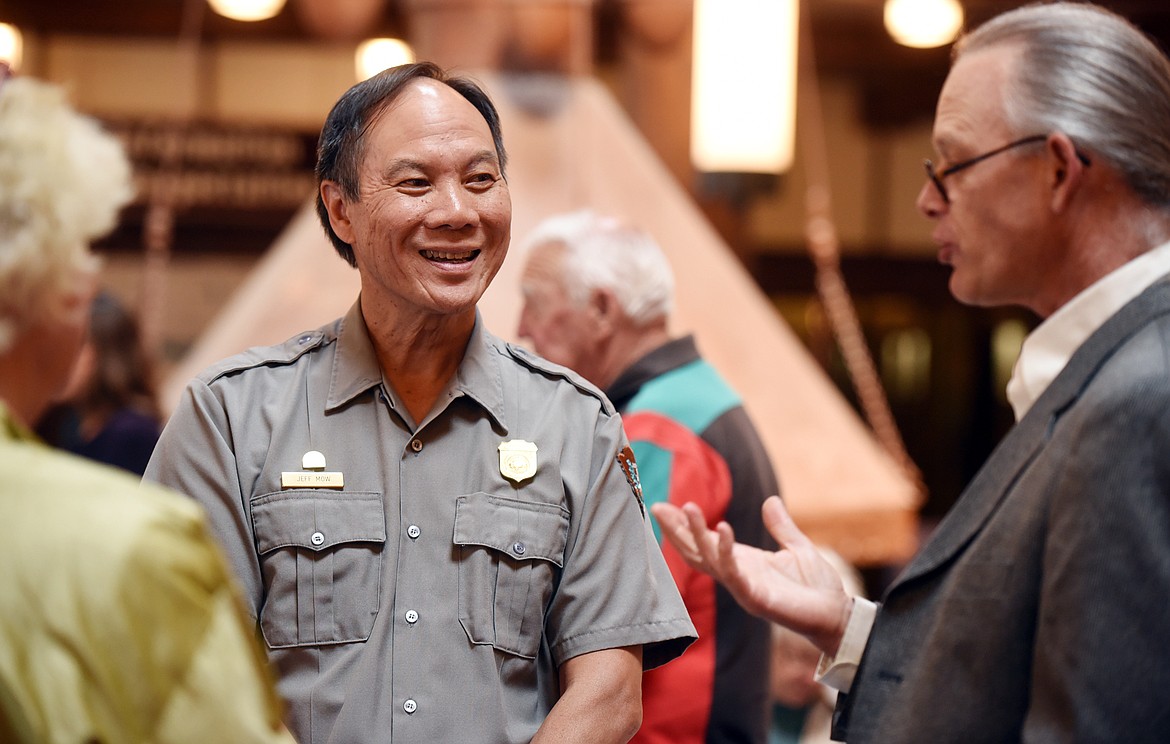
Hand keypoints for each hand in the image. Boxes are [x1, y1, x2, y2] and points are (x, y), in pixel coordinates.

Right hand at [651, 495, 852, 654]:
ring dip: (696, 534)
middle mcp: (736, 575)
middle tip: (657, 507)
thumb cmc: (817, 586)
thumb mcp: (797, 547)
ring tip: (687, 507)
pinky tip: (723, 528)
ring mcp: (742, 587)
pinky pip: (734, 572)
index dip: (684, 526)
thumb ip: (780, 526)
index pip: (704, 542)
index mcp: (742, 562)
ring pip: (709, 559)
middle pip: (696, 551)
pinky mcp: (755, 597)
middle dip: (676, 530)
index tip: (663, 506)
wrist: (837, 614)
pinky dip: (726, 550)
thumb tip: (770, 500)